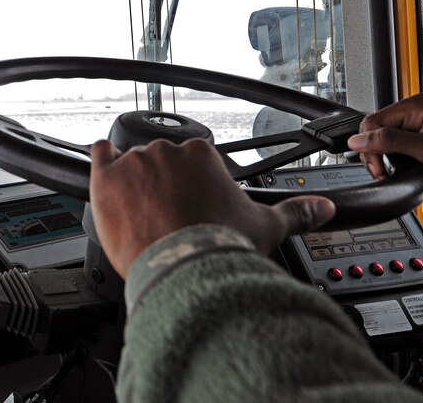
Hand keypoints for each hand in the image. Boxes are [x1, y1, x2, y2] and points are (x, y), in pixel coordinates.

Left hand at [89, 138, 334, 278]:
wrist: (182, 271)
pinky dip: (102, 165)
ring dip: (133, 182)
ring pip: (129, 162)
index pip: (190, 161)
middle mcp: (166, 151)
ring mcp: (133, 163)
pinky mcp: (105, 178)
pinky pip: (98, 155)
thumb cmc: (220, 248)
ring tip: (141, 215)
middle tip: (166, 216)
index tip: (190, 205)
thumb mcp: (265, 227)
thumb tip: (324, 210)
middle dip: (162, 185)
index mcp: (201, 154)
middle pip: (159, 161)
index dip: (189, 185)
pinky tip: (109, 184)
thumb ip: (295, 212)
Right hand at [347, 93, 422, 191]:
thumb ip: (393, 142)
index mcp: (417, 105)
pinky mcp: (420, 135)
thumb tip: (358, 140)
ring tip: (392, 172)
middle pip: (375, 129)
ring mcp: (418, 122)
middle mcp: (416, 110)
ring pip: (382, 137)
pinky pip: (394, 143)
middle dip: (374, 153)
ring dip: (382, 157)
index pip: (373, 121)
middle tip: (383, 173)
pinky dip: (392, 158)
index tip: (377, 167)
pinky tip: (401, 167)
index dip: (368, 146)